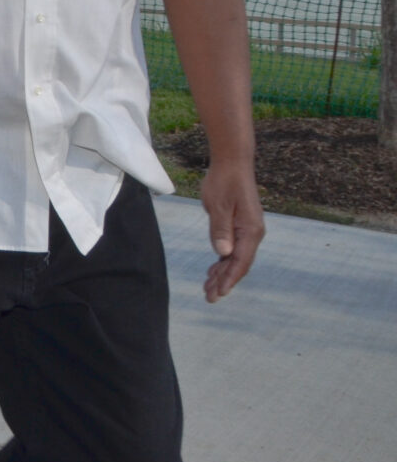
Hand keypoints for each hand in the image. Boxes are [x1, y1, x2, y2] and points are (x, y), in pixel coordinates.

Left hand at [199, 160, 263, 301]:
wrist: (232, 164)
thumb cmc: (225, 182)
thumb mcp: (219, 205)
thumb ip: (220, 230)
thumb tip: (223, 253)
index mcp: (250, 231)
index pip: (240, 262)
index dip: (229, 279)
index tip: (219, 293)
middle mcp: (252, 234)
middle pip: (238, 264)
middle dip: (224, 282)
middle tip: (209, 297)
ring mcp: (247, 230)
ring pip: (235, 258)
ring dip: (222, 273)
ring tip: (208, 289)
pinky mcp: (240, 226)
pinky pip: (232, 249)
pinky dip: (222, 261)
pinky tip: (213, 270)